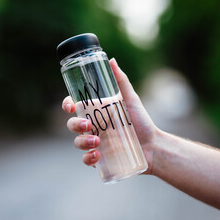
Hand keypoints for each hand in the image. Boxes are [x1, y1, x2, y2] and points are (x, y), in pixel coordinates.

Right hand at [61, 58, 156, 173]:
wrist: (153, 145)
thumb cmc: (141, 121)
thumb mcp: (131, 99)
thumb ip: (121, 81)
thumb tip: (111, 60)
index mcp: (96, 112)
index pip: (74, 107)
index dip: (67, 105)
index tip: (70, 106)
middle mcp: (93, 127)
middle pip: (72, 124)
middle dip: (75, 125)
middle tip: (88, 125)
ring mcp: (95, 143)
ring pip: (77, 142)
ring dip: (82, 142)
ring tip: (97, 141)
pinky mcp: (100, 158)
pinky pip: (86, 159)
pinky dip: (88, 158)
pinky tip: (97, 155)